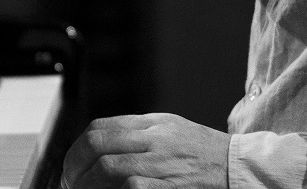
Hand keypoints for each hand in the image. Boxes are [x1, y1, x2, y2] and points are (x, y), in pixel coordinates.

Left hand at [62, 113, 229, 188]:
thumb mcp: (170, 129)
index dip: (77, 148)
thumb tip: (101, 141)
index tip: (70, 166)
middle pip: (98, 146)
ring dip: (87, 184)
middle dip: (74, 166)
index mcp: (151, 124)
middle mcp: (153, 139)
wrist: (237, 167)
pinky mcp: (168, 187)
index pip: (100, 128)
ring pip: (109, 168)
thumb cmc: (203, 151)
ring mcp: (161, 163)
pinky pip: (131, 188)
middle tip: (68, 183)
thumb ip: (138, 132)